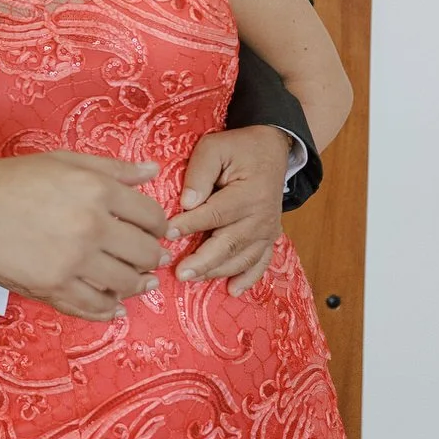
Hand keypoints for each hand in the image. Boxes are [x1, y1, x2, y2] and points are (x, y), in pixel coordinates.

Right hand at [0, 151, 170, 321]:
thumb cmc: (16, 178)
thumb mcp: (66, 161)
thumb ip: (113, 168)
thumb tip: (152, 170)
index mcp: (98, 190)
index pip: (152, 216)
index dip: (160, 226)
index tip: (155, 231)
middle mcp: (92, 225)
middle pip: (145, 252)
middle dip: (153, 256)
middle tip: (151, 258)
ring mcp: (73, 259)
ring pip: (126, 282)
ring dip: (138, 283)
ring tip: (139, 282)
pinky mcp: (53, 284)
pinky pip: (94, 305)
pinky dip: (110, 308)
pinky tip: (115, 306)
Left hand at [167, 126, 290, 295]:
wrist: (272, 149)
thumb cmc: (239, 147)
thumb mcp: (214, 148)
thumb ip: (199, 173)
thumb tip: (186, 203)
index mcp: (248, 194)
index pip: (214, 214)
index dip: (190, 225)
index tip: (166, 233)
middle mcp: (261, 217)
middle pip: (229, 243)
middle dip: (203, 261)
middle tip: (180, 273)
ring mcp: (268, 230)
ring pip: (242, 257)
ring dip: (217, 271)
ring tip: (193, 279)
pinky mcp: (269, 236)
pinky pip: (261, 262)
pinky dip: (248, 278)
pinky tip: (233, 290)